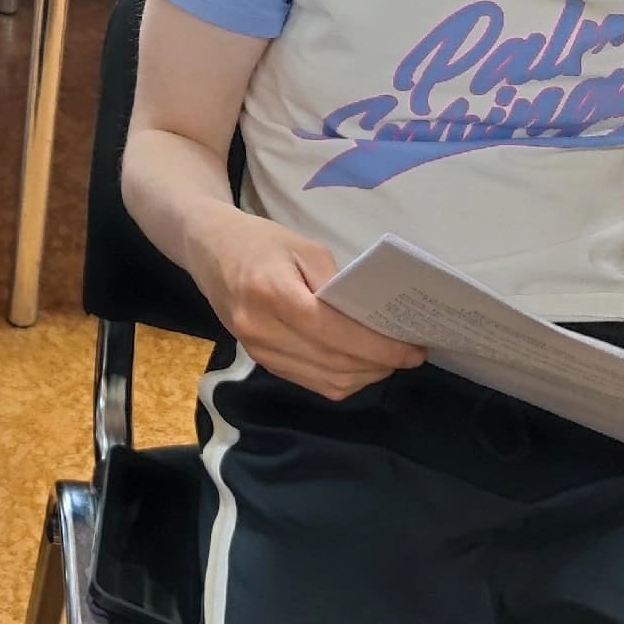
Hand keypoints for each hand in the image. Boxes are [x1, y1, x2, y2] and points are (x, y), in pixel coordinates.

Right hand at [188, 208, 423, 401]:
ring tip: (389, 361)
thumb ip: (336, 283)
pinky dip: (343, 379)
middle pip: (334, 363)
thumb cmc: (260, 241)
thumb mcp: (303, 246)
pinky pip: (311, 382)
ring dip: (364, 376)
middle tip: (409, 354)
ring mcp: (259, 352)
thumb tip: (372, 319)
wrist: (210, 251)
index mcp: (273, 295)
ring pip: (326, 381)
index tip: (413, 348)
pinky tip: (360, 365)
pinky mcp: (261, 362)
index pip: (335, 334)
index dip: (379, 347)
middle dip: (380, 364)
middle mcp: (263, 331)